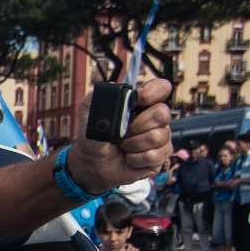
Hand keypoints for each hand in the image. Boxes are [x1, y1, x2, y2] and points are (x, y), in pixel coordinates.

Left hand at [68, 78, 172, 192]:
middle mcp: (154, 118)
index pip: (161, 87)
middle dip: (137, 125)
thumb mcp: (87, 114)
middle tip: (122, 133)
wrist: (93, 164)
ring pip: (158, 136)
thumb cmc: (94, 137)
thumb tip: (112, 87)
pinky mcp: (160, 156)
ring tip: (122, 146)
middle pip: (162, 113)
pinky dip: (136, 159)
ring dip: (133, 144)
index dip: (153, 91)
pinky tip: (129, 158)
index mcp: (140, 102)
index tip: (140, 99)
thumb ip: (96, 98)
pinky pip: (155, 156)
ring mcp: (160, 137)